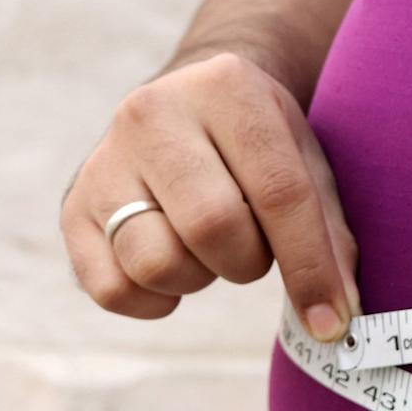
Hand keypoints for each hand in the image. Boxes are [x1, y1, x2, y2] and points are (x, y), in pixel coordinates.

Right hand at [60, 52, 358, 338]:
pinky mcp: (74, 206)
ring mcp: (104, 159)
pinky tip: (173, 268)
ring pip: (156, 261)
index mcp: (226, 87)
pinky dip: (153, 301)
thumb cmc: (260, 146)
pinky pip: (112, 290)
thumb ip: (329, 237)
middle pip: (212, 226)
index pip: (278, 192)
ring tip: (207, 248)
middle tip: (252, 248)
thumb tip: (336, 321)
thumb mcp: (306, 164)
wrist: (190, 101)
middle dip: (248, 261)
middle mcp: (152, 113)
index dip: (311, 268)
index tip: (333, 323)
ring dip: (199, 278)